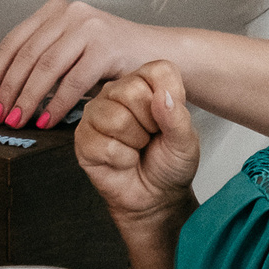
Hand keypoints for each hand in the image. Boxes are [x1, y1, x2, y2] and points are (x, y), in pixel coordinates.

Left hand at [0, 0, 161, 129]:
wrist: (160, 55)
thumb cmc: (112, 60)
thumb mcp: (72, 51)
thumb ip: (43, 61)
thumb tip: (4, 94)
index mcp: (53, 12)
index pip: (12, 42)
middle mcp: (69, 13)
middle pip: (26, 55)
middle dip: (7, 90)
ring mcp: (89, 27)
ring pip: (46, 67)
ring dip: (27, 99)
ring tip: (16, 121)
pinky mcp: (106, 46)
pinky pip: (73, 80)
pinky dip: (57, 105)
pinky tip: (47, 121)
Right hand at [75, 61, 201, 232]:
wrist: (155, 198)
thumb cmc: (169, 164)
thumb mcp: (186, 142)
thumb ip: (178, 117)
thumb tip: (162, 96)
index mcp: (145, 83)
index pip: (158, 70)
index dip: (169, 99)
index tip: (168, 120)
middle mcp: (117, 92)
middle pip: (132, 91)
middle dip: (150, 124)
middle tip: (150, 137)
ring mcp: (96, 113)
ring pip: (115, 117)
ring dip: (134, 143)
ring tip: (136, 148)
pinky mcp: (82, 138)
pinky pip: (102, 143)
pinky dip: (121, 159)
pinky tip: (122, 161)